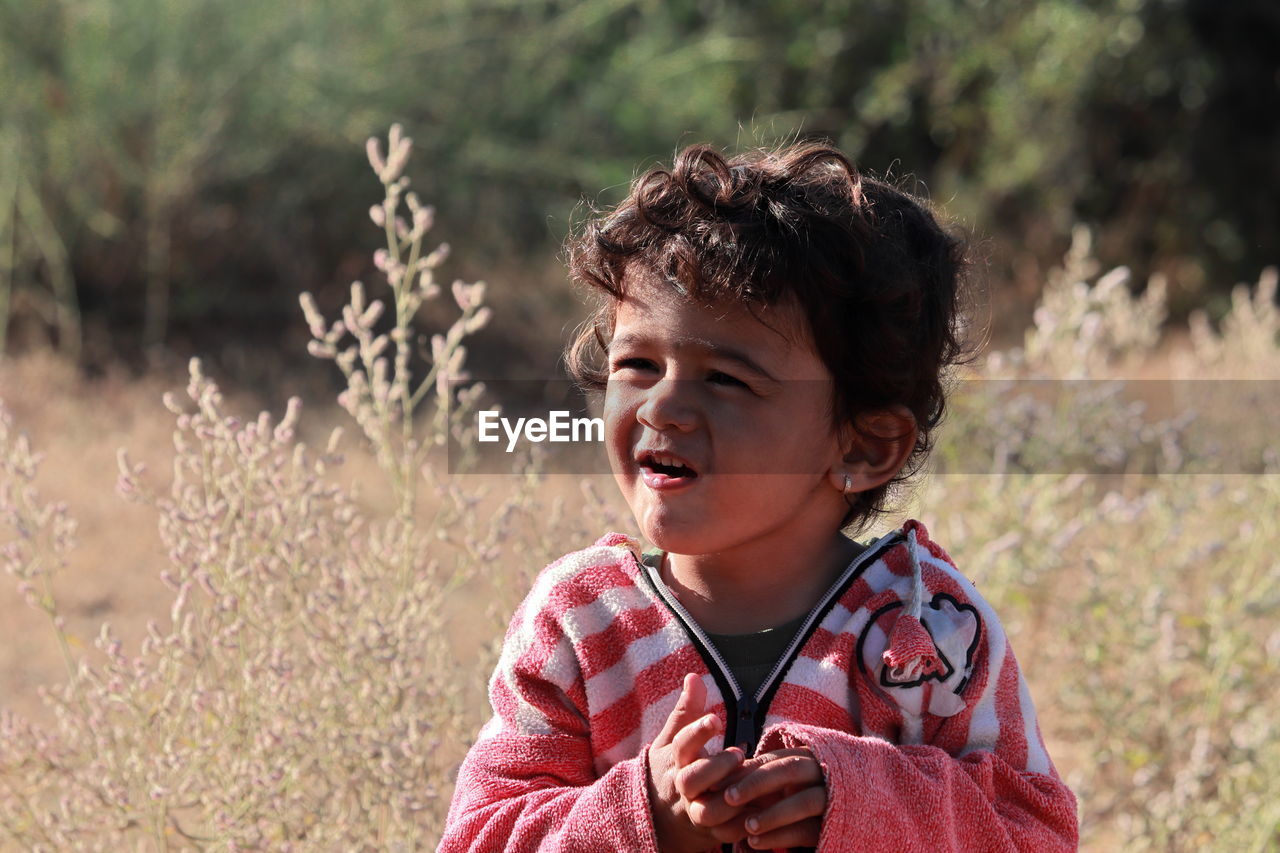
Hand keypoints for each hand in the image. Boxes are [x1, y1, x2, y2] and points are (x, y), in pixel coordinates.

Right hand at [646, 673, 749, 851]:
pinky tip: (765, 807)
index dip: (697, 732)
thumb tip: (693, 676)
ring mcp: (694, 813)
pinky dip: (745, 825)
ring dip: (733, 798)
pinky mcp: (710, 835)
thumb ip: (686, 710)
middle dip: (715, 767)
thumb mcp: (672, 739)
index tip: (716, 718)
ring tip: (754, 781)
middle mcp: (681, 787)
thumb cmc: (671, 768)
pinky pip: (728, 834)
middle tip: (739, 752)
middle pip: (691, 780)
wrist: (659, 817)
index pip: (681, 744)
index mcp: (672, 760)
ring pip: (709, 812)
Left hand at [724, 747, 827, 849]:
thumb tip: (716, 780)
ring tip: (746, 826)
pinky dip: (779, 836)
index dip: (744, 771)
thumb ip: (755, 777)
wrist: (841, 816)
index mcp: (805, 757)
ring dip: (772, 814)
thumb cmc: (798, 796)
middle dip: (757, 784)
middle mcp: (820, 773)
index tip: (716, 784)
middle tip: (729, 798)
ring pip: (804, 802)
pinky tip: (755, 843)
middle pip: (790, 770)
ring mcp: (831, 798)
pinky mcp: (834, 824)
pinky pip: (807, 830)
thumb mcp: (779, 784)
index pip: (772, 759)